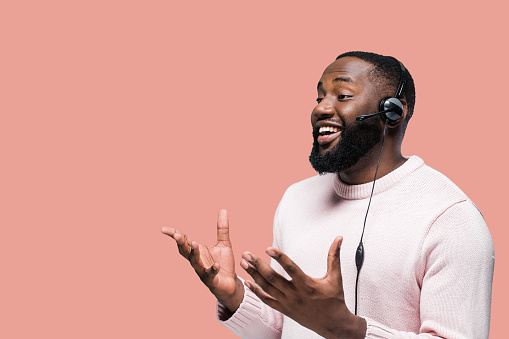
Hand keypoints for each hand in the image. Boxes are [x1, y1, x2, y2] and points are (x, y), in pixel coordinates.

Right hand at [161, 209, 243, 312]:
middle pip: (185, 251)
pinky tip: (216, 266)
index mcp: (198, 251)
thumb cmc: (223, 264)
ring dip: (194, 254)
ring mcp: (203, 270)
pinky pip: (210, 275)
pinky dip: (212, 270)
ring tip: (195, 244)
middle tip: (176, 235)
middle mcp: (197, 260)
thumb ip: (222, 228)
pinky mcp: (212, 280)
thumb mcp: (224, 243)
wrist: (230, 284)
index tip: (163, 229)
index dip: (174, 234)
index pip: (184, 241)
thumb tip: (223, 209)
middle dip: (181, 243)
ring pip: (195, 262)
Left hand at [240, 236, 365, 338]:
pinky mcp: (284, 310)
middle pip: (273, 278)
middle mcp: (295, 294)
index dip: (279, 257)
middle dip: (258, 265)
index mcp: (307, 285)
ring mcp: (288, 303)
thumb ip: (334, 256)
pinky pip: (267, 300)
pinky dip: (256, 292)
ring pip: (267, 288)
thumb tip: (338, 239)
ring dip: (254, 275)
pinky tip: (248, 282)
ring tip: (244, 264)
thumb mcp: (335, 277)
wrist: (333, 324)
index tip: (268, 248)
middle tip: (247, 254)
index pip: (290, 268)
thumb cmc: (334, 300)